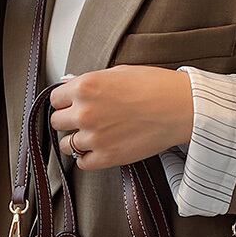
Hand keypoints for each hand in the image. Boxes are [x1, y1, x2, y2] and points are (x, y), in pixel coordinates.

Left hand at [51, 65, 193, 170]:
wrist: (180, 108)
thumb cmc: (155, 86)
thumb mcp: (117, 73)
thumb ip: (90, 82)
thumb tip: (71, 86)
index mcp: (85, 87)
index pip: (54, 99)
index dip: (65, 101)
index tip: (72, 104)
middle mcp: (84, 112)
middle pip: (57, 122)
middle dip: (68, 120)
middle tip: (84, 119)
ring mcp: (94, 137)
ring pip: (66, 144)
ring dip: (77, 140)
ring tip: (94, 135)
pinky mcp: (107, 157)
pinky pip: (82, 163)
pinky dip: (87, 158)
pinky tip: (99, 149)